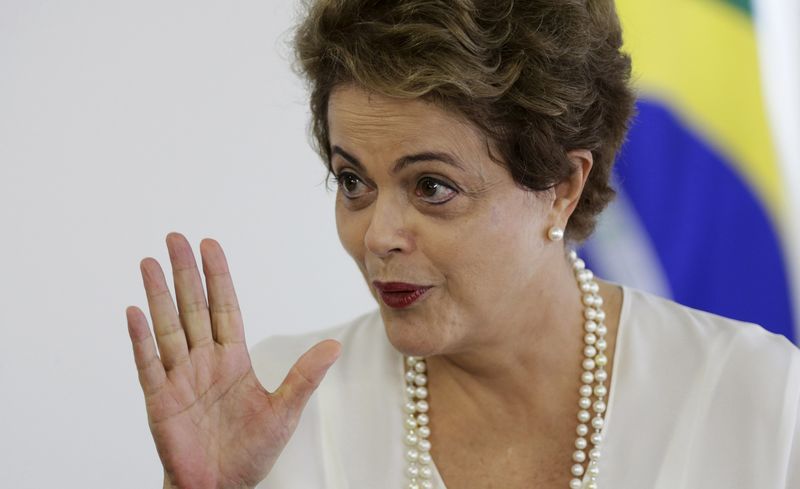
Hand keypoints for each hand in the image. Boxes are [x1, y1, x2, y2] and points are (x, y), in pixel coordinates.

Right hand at [126, 233, 340, 488]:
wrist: (221, 487)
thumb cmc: (251, 450)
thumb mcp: (284, 410)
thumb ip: (304, 376)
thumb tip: (334, 345)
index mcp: (233, 359)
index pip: (225, 307)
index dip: (218, 276)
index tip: (210, 245)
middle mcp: (204, 361)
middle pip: (193, 308)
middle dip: (185, 273)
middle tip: (175, 237)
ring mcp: (180, 378)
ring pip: (168, 327)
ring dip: (158, 295)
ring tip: (150, 262)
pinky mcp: (161, 400)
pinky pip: (149, 364)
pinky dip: (141, 339)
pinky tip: (135, 311)